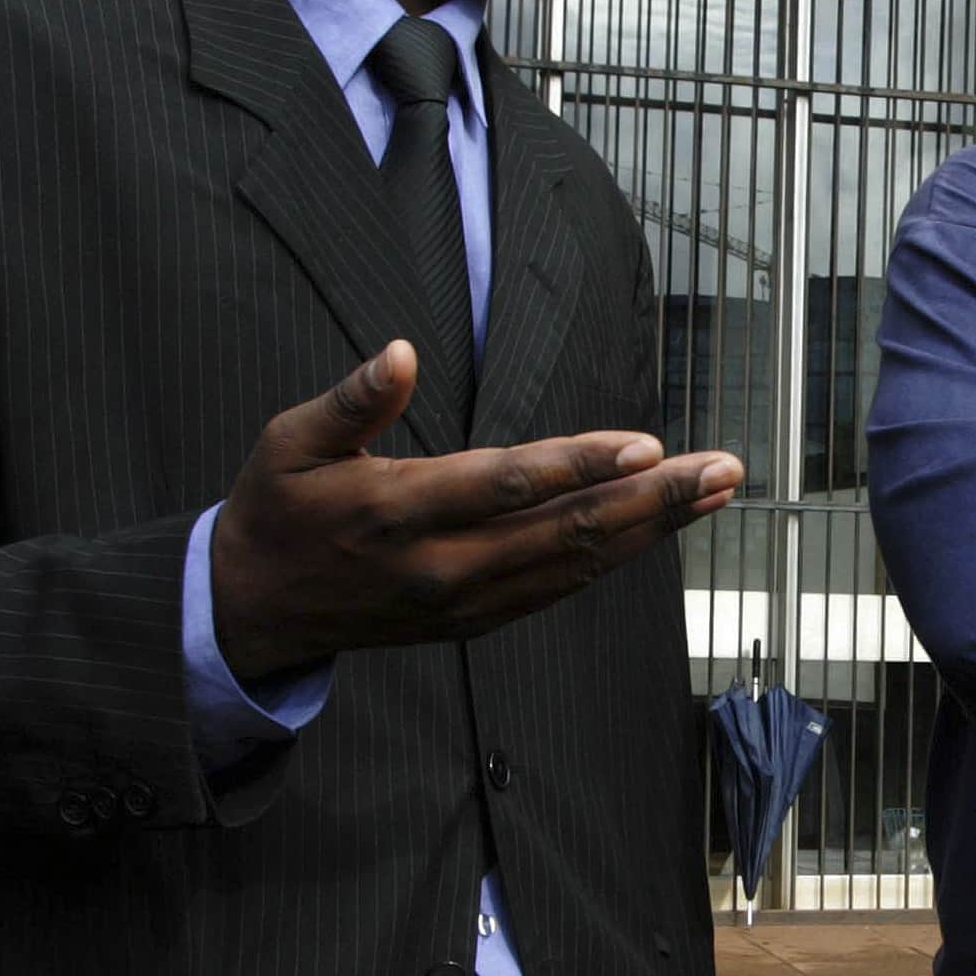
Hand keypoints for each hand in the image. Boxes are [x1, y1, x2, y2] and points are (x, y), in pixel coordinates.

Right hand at [210, 343, 742, 683]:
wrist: (253, 610)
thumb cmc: (277, 510)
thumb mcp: (288, 442)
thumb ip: (350, 401)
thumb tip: (397, 354)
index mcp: (399, 512)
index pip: (507, 486)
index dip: (580, 465)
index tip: (648, 445)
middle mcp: (443, 565)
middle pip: (566, 531)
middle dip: (654, 499)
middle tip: (722, 469)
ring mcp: (465, 602)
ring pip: (576, 565)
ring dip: (653, 528)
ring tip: (714, 492)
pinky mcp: (476, 621)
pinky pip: (560, 588)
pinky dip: (617, 558)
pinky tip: (660, 528)